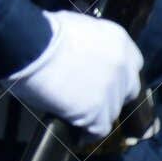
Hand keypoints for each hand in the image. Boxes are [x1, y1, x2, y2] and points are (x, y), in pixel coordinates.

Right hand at [6, 10, 143, 138]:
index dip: (116, 75)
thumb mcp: (77, 27)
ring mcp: (112, 90)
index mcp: (118, 41)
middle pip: (127, 90)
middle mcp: (123, 66)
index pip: (132, 65)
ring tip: (74, 113)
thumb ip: (90, 44)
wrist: (29, 45)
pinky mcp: (97, 111)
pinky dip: (86, 133)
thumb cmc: (43, 32)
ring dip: (95, 113)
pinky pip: (98, 130)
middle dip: (110, 95)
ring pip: (111, 112)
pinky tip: (76, 132)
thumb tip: (83, 56)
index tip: (101, 79)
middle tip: (88, 96)